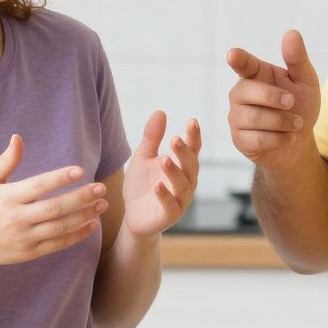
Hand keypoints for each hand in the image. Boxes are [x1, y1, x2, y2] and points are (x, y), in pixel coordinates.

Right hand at [0, 135, 107, 268]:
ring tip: (102, 205)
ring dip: (84, 216)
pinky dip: (76, 235)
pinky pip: (57, 244)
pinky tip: (92, 225)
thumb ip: (6, 161)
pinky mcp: (29, 253)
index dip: (59, 178)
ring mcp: (24, 237)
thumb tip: (17, 137)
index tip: (80, 170)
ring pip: (59, 227)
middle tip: (101, 188)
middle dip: (80, 198)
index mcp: (8, 197)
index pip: (38, 186)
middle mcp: (17, 218)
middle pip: (54, 208)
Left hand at [121, 112, 201, 237]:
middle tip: (175, 139)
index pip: (192, 149)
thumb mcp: (143, 158)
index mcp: (182, 167)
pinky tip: (157, 186)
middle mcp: (186, 182)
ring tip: (164, 160)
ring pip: (182, 185)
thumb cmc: (142, 185)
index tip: (192, 121)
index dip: (194, 136)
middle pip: (190, 166)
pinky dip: (165, 196)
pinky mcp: (169, 216)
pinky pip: (170, 206)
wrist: (133, 216)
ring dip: (174, 172)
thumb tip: (160, 111)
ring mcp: (180, 200)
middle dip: (184, 153)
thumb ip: (152, 138)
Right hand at [225, 29, 320, 171]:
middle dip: (273, 97)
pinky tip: (288, 137)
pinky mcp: (239, 139)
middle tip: (292, 102)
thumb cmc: (300, 106)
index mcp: (254, 74)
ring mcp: (236, 117)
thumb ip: (297, 59)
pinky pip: (257, 139)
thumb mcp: (306, 82)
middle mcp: (240, 93)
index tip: (232, 55)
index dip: (238, 59)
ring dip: (282, 122)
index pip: (243, 64)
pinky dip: (280, 139)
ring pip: (254, 118)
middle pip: (247, 91)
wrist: (299, 142)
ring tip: (297, 123)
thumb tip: (291, 33)